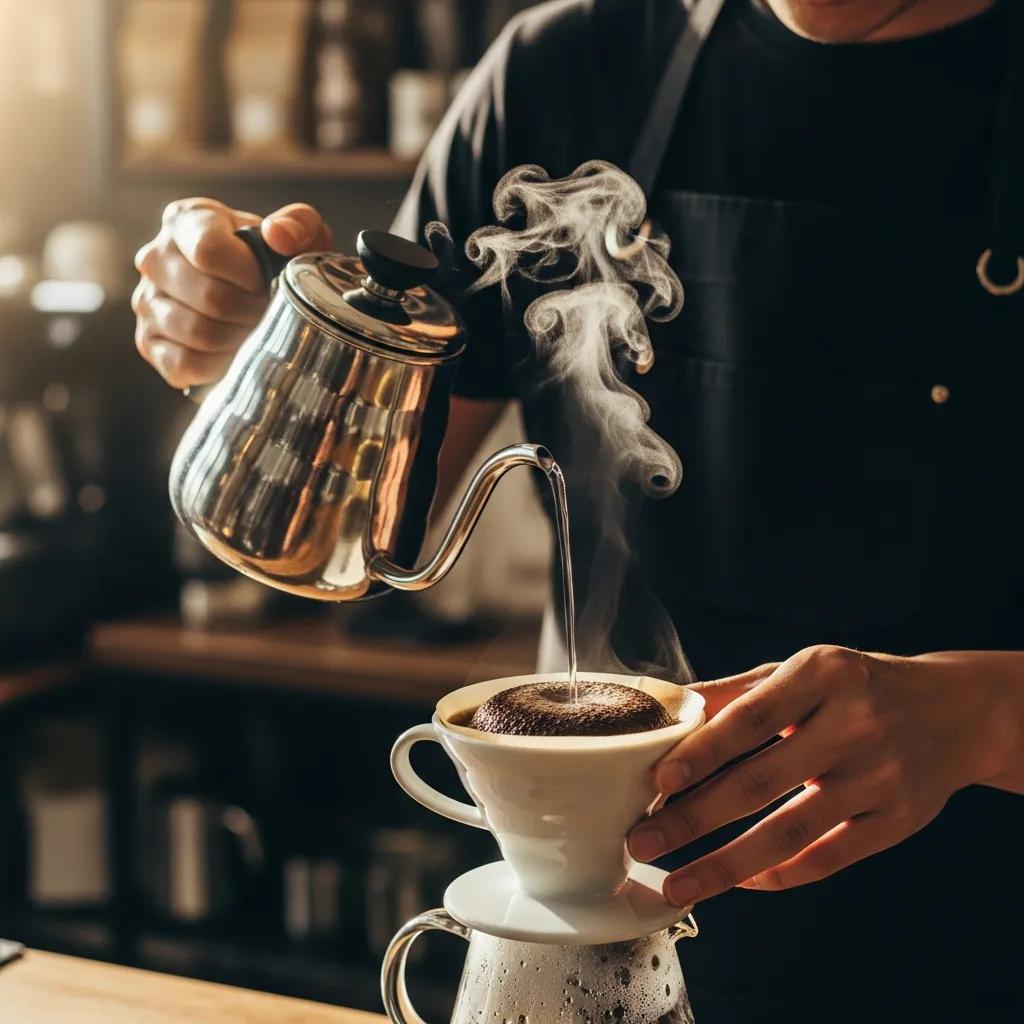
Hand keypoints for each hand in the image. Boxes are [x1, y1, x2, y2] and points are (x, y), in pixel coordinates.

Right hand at [133, 198, 333, 387]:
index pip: (209, 251)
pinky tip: (239, 354)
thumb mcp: (295, 233)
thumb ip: (298, 224)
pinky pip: (185, 363)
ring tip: (259, 331)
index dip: (250, 275)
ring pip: (200, 333)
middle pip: (210, 297)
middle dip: (252, 311)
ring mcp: (146, 302)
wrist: (251, 295)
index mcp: (185, 220)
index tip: (271, 283)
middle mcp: (155, 258)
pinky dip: (221, 365)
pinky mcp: (149, 343)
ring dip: (241, 339)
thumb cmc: (272, 261)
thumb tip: (278, 235)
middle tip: (273, 314)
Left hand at [628, 645, 1017, 905]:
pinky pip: (830, 858)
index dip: (701, 753)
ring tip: (678, 884)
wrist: (954, 712)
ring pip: (791, 832)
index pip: (750, 718)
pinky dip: (780, 875)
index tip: (658, 784)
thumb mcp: (803, 669)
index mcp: (822, 675)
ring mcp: (878, 778)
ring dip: (726, 865)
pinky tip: (741, 883)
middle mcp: (853, 725)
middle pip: (760, 781)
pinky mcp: (896, 821)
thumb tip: (667, 709)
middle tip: (641, 842)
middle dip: (693, 818)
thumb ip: (736, 692)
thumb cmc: (856, 686)